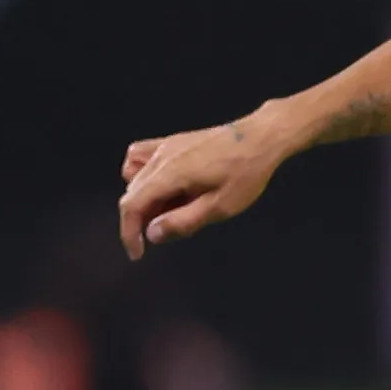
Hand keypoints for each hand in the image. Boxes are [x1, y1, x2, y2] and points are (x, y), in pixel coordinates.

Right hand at [118, 119, 281, 257]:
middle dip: (141, 219)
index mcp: (170, 173)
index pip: (132, 205)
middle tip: (166, 232)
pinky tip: (164, 186)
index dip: (129, 233)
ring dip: (143, 198)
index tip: (138, 252)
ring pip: (133, 177)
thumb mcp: (219, 207)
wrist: (261, 138)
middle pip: (132, 193)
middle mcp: (161, 156)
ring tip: (172, 209)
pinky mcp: (172, 141)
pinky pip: (140, 157)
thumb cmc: (246, 172)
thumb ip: (183, 221)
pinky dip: (142, 175)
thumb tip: (152, 234)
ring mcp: (165, 146)